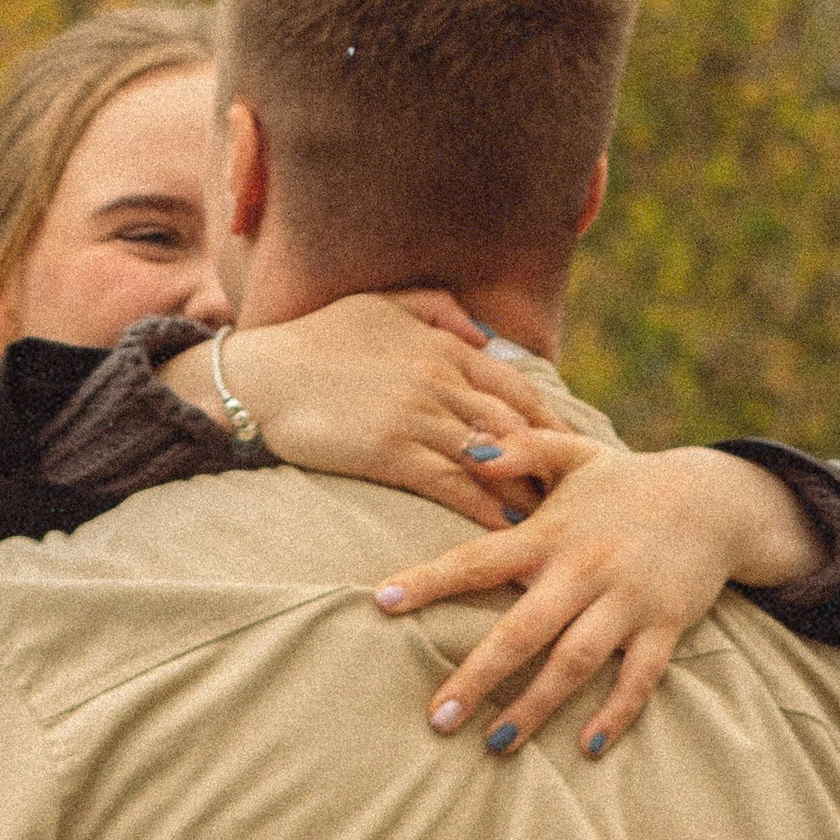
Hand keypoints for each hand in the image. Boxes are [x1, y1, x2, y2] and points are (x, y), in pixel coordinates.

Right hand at [161, 294, 574, 526]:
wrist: (259, 378)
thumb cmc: (315, 341)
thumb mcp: (381, 305)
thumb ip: (436, 309)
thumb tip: (482, 333)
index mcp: (443, 344)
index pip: (515, 385)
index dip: (550, 421)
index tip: (572, 451)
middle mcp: (440, 377)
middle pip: (516, 424)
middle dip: (552, 463)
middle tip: (580, 498)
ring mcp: (419, 416)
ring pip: (493, 457)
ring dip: (529, 494)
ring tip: (557, 526)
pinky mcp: (393, 452)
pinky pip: (455, 486)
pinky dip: (488, 510)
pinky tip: (511, 534)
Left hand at [369, 444, 825, 756]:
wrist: (716, 498)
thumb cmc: (626, 484)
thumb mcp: (574, 454)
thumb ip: (521, 451)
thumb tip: (467, 451)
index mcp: (552, 534)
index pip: (479, 559)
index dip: (430, 580)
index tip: (383, 603)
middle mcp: (585, 570)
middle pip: (523, 629)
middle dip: (479, 676)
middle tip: (437, 719)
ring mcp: (626, 601)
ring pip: (575, 661)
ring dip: (536, 706)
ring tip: (496, 746)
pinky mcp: (664, 626)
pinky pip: (640, 677)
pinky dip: (617, 712)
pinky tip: (586, 747)